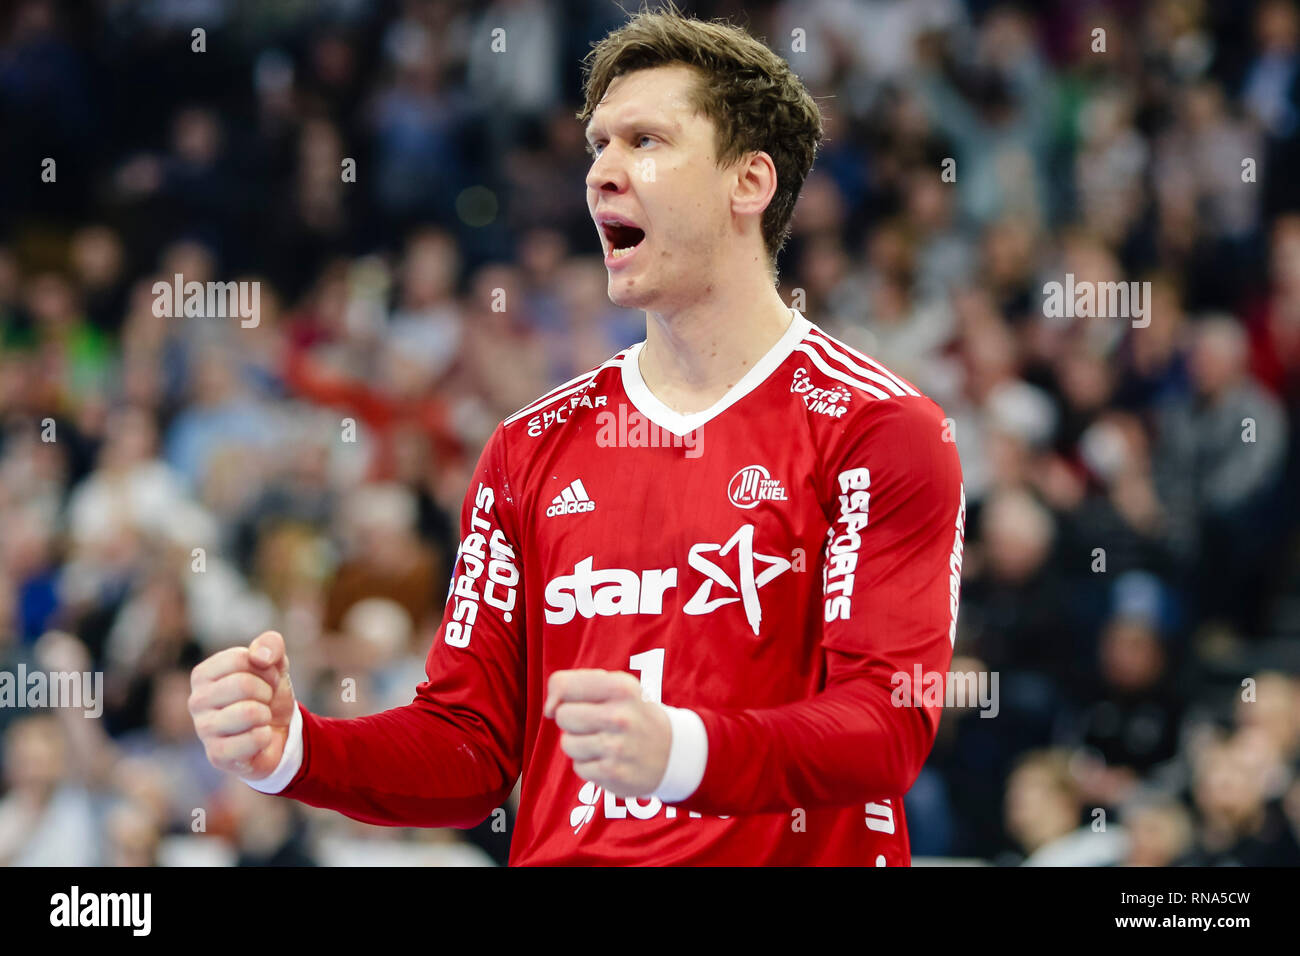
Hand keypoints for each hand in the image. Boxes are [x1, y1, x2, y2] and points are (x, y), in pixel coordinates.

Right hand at [189, 630, 295, 779]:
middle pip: (243, 684)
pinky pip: (254, 739)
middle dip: (267, 692)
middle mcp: (196, 701)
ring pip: (249, 712)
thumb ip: (270, 645)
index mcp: (203, 674)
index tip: (266, 680)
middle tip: (265, 701)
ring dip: (266, 715)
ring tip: (260, 719)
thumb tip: (260, 655)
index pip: (240, 658)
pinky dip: (266, 736)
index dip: (265, 669)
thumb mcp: (275, 664)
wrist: (278, 732)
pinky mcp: (217, 755)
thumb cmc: (268, 693)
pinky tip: (259, 738)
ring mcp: (203, 730)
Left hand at [543, 669, 671, 798]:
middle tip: (596, 723)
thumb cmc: (633, 714)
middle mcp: (620, 716)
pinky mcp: (612, 773)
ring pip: (567, 743)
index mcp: (621, 687)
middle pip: (562, 715)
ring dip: (580, 744)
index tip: (567, 702)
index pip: (563, 684)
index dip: (557, 694)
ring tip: (604, 742)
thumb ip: (577, 686)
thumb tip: (548, 708)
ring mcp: (616, 747)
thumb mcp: (616, 687)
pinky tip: (609, 759)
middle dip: (573, 720)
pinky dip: (589, 764)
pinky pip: (578, 767)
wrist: (673, 752)